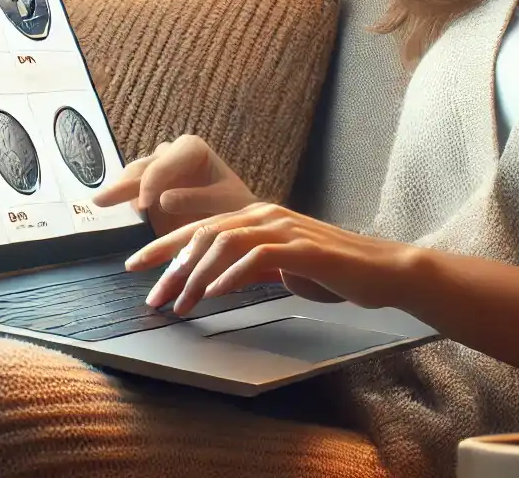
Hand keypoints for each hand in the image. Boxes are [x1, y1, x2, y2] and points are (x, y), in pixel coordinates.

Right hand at [92, 134, 257, 235]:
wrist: (237, 219)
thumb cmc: (236, 207)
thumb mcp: (225, 204)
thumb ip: (196, 199)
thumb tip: (161, 200)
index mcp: (191, 148)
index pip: (163, 164)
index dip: (151, 183)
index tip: (144, 206)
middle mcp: (170, 154)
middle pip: (142, 168)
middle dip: (123, 184)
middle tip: (101, 200)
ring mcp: (156, 170)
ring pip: (132, 177)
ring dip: (118, 191)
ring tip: (101, 202)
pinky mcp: (147, 189)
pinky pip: (130, 193)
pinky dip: (121, 202)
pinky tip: (110, 211)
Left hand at [124, 202, 421, 315]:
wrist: (383, 271)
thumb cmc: (334, 272)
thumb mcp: (282, 266)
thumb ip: (249, 265)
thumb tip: (214, 281)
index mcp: (258, 217)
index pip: (200, 227)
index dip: (164, 246)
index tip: (136, 267)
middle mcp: (267, 216)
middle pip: (203, 233)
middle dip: (171, 266)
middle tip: (153, 297)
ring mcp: (286, 229)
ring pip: (225, 243)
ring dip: (198, 275)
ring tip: (182, 303)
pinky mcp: (304, 249)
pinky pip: (257, 256)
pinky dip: (233, 274)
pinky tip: (216, 293)